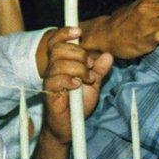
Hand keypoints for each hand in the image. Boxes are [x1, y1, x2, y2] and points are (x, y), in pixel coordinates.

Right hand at [40, 27, 113, 146]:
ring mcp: (50, 81)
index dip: (64, 33)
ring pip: (60, 63)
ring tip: (87, 79)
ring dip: (79, 69)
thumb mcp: (93, 85)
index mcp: (61, 64)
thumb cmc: (78, 105)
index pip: (57, 41)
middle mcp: (52, 69)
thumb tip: (108, 56)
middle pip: (59, 49)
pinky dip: (70, 80)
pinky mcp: (49, 93)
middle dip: (79, 54)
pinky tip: (77, 86)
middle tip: (90, 67)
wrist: (70, 127)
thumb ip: (99, 71)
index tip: (78, 31)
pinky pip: (57, 79)